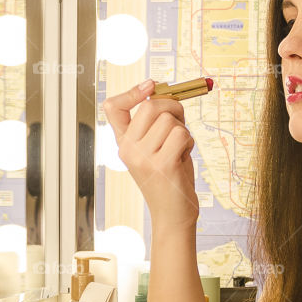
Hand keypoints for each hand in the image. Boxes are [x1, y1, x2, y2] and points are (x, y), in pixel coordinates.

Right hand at [102, 81, 198, 228]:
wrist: (172, 216)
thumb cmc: (169, 179)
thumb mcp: (155, 148)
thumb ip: (156, 123)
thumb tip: (163, 91)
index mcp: (123, 143)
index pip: (112, 107)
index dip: (131, 91)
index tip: (150, 85)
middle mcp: (128, 149)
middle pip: (150, 105)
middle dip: (172, 107)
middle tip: (179, 124)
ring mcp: (143, 158)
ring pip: (170, 121)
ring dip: (183, 131)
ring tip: (179, 150)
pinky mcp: (162, 165)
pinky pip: (182, 135)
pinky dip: (189, 143)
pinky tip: (183, 158)